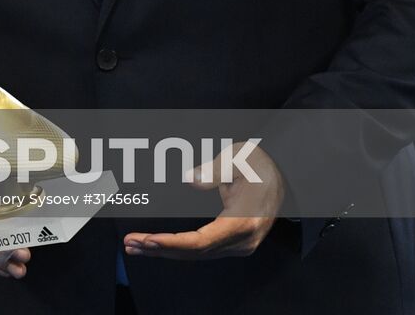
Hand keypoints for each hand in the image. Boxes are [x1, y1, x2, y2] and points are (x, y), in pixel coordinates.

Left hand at [124, 142, 284, 259]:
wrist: (284, 174)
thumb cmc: (259, 164)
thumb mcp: (237, 159)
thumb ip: (213, 170)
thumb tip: (189, 179)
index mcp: (243, 221)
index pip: (201, 241)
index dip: (172, 243)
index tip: (148, 239)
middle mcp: (242, 240)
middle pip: (195, 251)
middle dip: (159, 248)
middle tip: (130, 243)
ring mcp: (239, 244)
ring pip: (196, 254)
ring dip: (164, 251)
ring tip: (134, 246)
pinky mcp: (233, 242)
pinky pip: (201, 250)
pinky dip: (177, 248)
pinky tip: (156, 245)